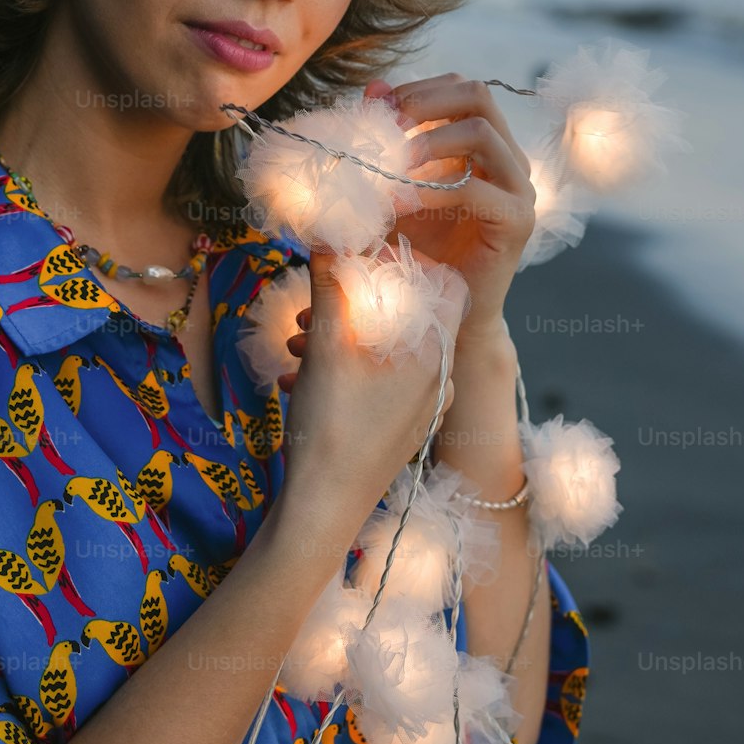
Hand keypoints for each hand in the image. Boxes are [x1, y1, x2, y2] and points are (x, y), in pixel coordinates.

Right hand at [277, 246, 465, 527]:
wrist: (324, 513)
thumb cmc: (332, 428)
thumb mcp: (326, 346)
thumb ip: (331, 283)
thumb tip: (328, 230)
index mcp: (435, 355)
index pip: (446, 285)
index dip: (408, 262)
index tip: (366, 256)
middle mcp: (439, 380)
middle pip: (409, 314)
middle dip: (359, 299)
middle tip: (315, 301)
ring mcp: (421, 408)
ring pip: (388, 348)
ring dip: (343, 334)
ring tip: (296, 340)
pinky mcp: (399, 429)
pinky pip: (380, 380)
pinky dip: (345, 367)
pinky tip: (298, 376)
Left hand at [362, 73, 536, 340]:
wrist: (445, 313)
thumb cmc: (416, 247)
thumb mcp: (392, 185)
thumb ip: (387, 139)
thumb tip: (373, 86)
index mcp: (485, 142)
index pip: (459, 88)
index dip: (417, 89)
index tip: (375, 107)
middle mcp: (509, 158)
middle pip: (478, 95)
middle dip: (424, 101)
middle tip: (383, 125)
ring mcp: (519, 188)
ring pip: (482, 132)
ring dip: (427, 141)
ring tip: (388, 164)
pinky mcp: (517, 221)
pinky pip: (476, 188)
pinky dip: (430, 190)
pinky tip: (398, 203)